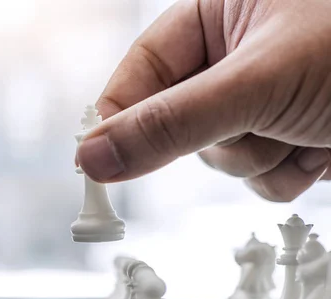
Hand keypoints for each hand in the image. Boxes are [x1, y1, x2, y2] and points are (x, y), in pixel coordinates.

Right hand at [76, 0, 330, 201]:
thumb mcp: (257, 80)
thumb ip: (169, 124)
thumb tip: (93, 157)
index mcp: (212, 18)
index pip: (137, 77)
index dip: (116, 122)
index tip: (95, 166)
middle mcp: (230, 59)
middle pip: (176, 127)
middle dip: (218, 139)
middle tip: (257, 121)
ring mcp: (259, 101)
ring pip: (220, 160)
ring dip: (260, 157)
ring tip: (306, 123)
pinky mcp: (287, 136)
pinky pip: (259, 178)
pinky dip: (288, 173)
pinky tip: (321, 145)